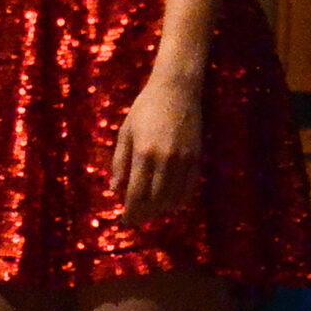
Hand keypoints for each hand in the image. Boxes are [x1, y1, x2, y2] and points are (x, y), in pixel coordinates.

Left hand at [110, 70, 203, 222]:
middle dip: (144, 214)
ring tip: (152, 214)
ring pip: (173, 197)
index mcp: (143, 153)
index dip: (130, 212)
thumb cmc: (145, 108)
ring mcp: (183, 160)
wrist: (176, 89)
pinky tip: (171, 204)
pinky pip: (190, 188)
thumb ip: (119, 163)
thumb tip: (114, 190)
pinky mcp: (196, 158)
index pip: (136, 194)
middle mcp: (165, 160)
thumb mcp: (126, 132)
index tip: (125, 221)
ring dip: (161, 210)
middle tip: (137, 220)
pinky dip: (180, 200)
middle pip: (155, 200)